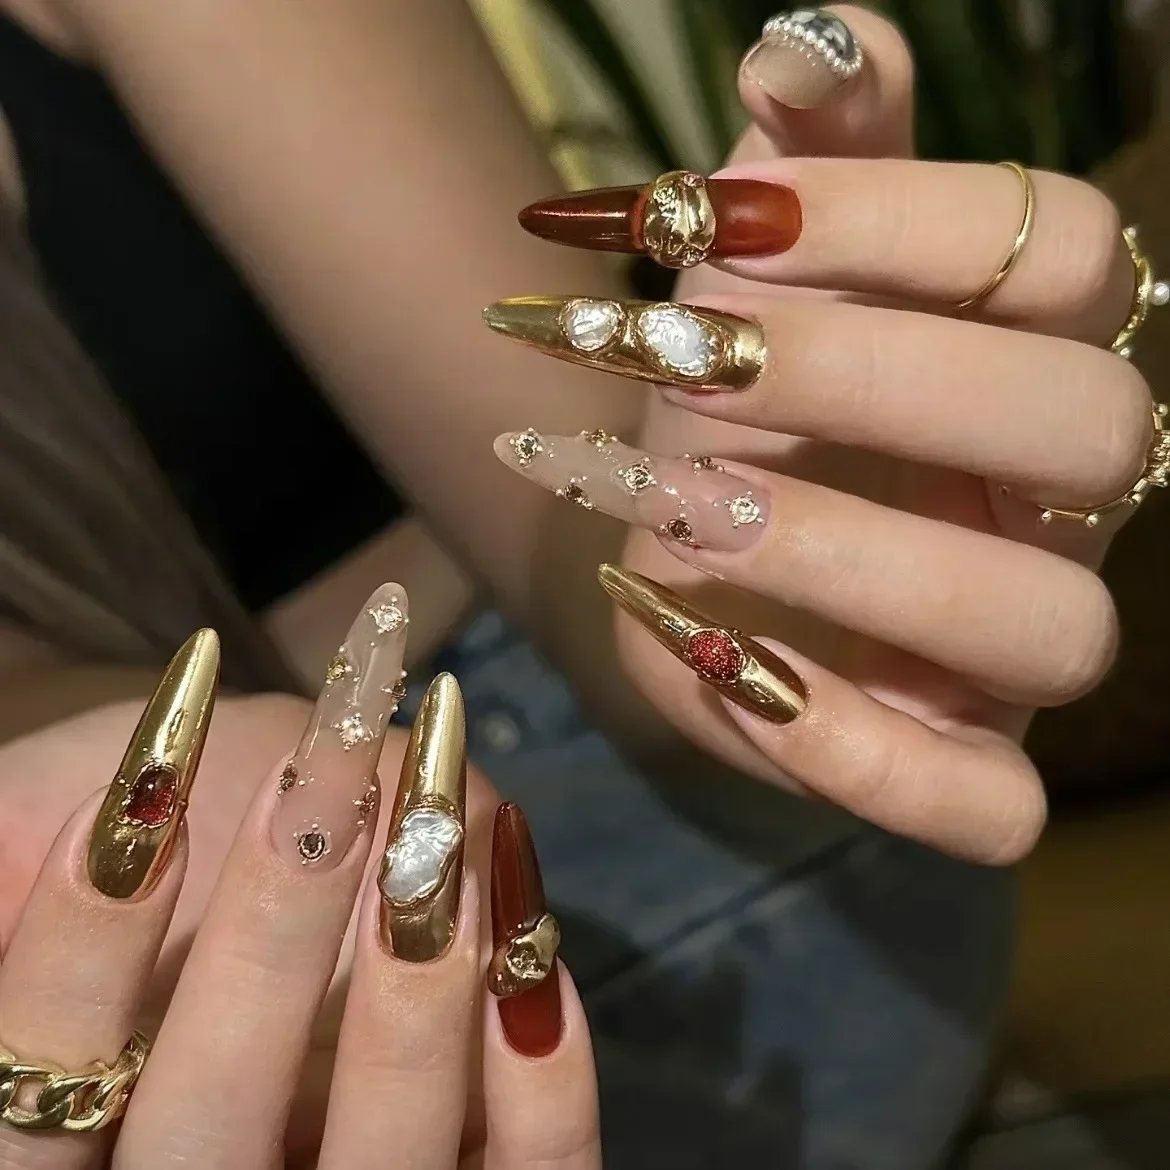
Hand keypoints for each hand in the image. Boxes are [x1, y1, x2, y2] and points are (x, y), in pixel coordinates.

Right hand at [0, 602, 598, 1167]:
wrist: (287, 914)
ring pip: (382, 1156)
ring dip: (413, 996)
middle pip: (210, 1123)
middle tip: (321, 778)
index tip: (148, 780)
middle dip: (269, 939)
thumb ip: (25, 863)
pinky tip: (531, 957)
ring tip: (436, 843)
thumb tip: (84, 817)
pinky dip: (541, 1081)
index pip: (38, 1084)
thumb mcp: (49, 858)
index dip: (83, 940)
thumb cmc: (161, 893)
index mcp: (70, 1152)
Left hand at [488, 6, 1156, 863]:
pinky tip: (730, 667)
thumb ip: (796, 152)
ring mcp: (1016, 644)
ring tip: (692, 511)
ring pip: (1054, 626)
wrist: (673, 537)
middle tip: (695, 361)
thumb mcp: (744, 263)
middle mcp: (1060, 500)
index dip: (899, 218)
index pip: (1066, 249)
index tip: (720, 220)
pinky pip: (987, 805)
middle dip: (871, 378)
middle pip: (1085, 424)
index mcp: (1035, 350)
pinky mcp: (956, 759)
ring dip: (858, 558)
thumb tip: (801, 43)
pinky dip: (862, 754)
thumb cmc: (729, 391)